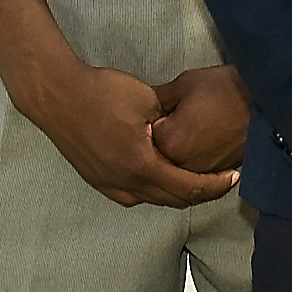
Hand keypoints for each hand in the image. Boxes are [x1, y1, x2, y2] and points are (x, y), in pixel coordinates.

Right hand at [22, 62, 239, 209]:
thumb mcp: (147, 100)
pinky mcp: (97, 180)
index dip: (215, 185)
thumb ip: (171, 123)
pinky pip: (132, 195)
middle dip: (200, 192)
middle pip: (173, 199)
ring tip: (195, 179)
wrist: (57, 94)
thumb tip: (189, 133)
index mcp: (141, 165)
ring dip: (176, 193)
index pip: (188, 187)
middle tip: (221, 181)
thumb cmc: (101, 92)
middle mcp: (125, 184)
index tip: (234, 178)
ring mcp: (108, 184)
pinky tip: (161, 176)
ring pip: (152, 199)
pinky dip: (153, 190)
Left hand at [149, 64, 249, 173]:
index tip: (158, 112)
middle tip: (175, 119)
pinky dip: (194, 158)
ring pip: (176, 167)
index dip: (150, 123)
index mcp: (169, 142)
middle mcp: (182, 165)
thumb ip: (157, 99)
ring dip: (177, 151)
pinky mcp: (218, 173)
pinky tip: (201, 140)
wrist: (265, 102)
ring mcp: (201, 172)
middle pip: (157, 157)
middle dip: (161, 140)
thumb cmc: (226, 90)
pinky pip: (196, 170)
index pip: (144, 138)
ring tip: (191, 128)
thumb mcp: (184, 85)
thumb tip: (143, 107)